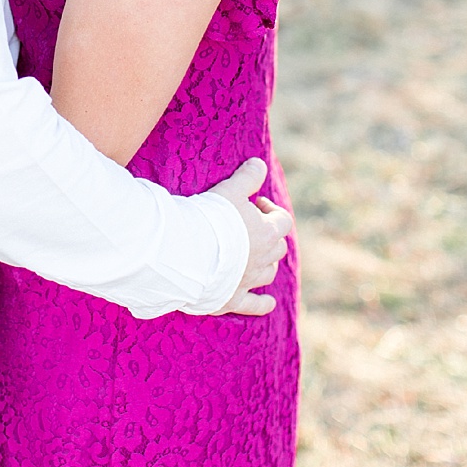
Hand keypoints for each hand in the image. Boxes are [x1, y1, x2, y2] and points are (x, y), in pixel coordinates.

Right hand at [207, 157, 293, 315]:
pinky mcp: (232, 298)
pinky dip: (263, 303)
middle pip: (278, 247)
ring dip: (266, 264)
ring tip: (254, 256)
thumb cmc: (208, 219)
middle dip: (269, 236)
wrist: (184, 252)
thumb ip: (247, 177)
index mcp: (266, 233)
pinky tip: (268, 303)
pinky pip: (255, 304)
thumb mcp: (229, 190)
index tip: (255, 202)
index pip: (282, 220)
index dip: (271, 209)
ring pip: (269, 273)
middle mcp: (263, 259)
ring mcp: (249, 280)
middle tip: (250, 226)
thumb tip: (260, 163)